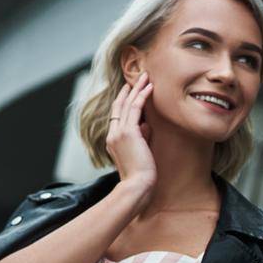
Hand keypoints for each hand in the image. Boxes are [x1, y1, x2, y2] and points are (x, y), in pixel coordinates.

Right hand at [105, 72, 157, 187]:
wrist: (136, 186)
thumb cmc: (141, 175)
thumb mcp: (140, 153)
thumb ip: (141, 138)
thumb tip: (147, 125)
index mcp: (113, 140)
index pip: (117, 115)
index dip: (124, 101)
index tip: (131, 90)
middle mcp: (113, 134)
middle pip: (120, 106)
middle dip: (130, 90)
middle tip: (139, 77)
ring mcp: (119, 132)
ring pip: (127, 104)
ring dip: (137, 88)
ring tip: (146, 76)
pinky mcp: (129, 132)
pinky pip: (136, 109)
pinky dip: (142, 96)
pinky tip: (150, 87)